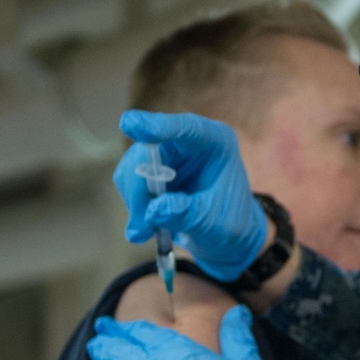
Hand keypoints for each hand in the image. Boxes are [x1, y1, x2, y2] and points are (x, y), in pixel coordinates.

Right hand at [115, 109, 268, 280]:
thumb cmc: (230, 223)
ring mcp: (166, 154)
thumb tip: (155, 210)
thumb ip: (188, 215)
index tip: (131, 123)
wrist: (226, 235)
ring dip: (135, 203)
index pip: (186, 128)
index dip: (158, 126)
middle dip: (139, 189)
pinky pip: (129, 183)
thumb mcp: (215, 224)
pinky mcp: (150, 169)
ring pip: (133, 168)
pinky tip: (147, 228)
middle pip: (148, 151)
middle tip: (141, 226)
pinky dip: (135, 207)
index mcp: (215, 142)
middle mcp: (188, 142)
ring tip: (147, 232)